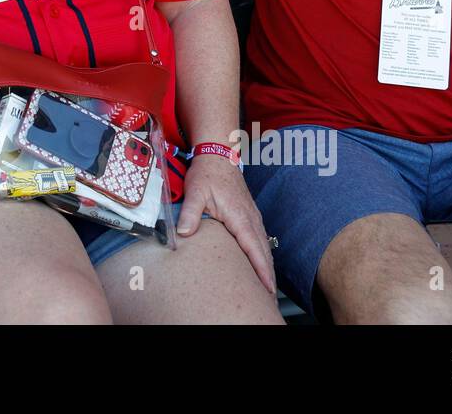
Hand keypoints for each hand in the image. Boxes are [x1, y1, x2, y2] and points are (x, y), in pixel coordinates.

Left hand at [177, 155, 276, 294]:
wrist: (217, 154)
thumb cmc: (207, 173)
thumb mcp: (195, 192)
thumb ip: (190, 214)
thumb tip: (182, 234)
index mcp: (239, 217)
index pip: (254, 249)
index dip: (262, 270)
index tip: (268, 288)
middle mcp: (250, 218)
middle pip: (264, 252)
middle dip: (268, 275)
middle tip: (269, 296)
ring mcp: (252, 216)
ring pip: (264, 245)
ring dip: (267, 266)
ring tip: (267, 286)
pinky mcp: (250, 214)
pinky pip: (260, 238)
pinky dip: (263, 254)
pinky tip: (261, 263)